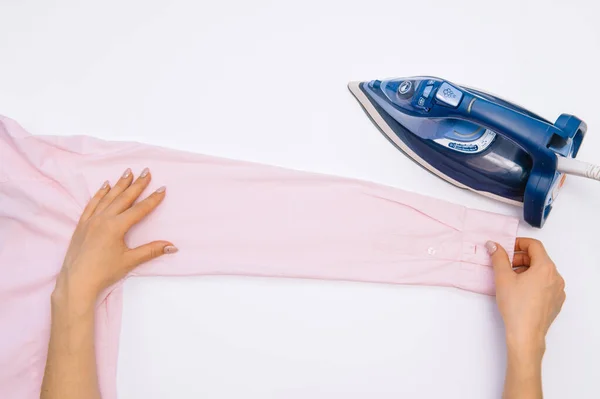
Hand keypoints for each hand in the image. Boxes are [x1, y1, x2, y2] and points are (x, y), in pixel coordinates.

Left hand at [54, 168, 176, 307]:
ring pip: (108, 197)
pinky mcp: (82, 225)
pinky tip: (105, 186)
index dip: (152, 199)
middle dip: (137, 184)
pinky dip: (99, 193)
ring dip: (119, 184)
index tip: (162, 188)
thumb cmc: (104, 273)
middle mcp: (103, 219)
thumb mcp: (130, 261)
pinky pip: (92, 204)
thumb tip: (173, 246)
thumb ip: (151, 250)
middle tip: (146, 171)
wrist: (76, 282)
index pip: (139, 209)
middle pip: (124, 198)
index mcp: (116, 227)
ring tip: (128, 172)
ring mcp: (90, 220)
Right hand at [486, 238, 564, 355]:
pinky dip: (533, 282)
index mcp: (545, 267)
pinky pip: (546, 285)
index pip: (534, 245)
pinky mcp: (556, 301)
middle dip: (520, 259)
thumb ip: (498, 257)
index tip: (507, 249)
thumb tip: (493, 245)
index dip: (519, 243)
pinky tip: (520, 292)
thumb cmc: (515, 306)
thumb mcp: (503, 278)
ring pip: (542, 272)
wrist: (526, 334)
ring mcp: (558, 290)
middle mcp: (556, 277)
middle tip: (505, 266)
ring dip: (526, 271)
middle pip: (538, 258)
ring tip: (511, 281)